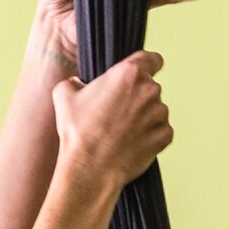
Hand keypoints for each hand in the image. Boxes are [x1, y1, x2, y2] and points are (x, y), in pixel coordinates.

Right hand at [50, 50, 171, 187]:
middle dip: (137, 96)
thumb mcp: (63, 95)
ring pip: (156, 110)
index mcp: (129, 73)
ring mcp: (160, 114)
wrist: (90, 169)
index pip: (152, 58)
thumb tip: (78, 84)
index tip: (141, 74)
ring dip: (144, 116)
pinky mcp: (165, 136)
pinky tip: (131, 142)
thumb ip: (75, 81)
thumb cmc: (78, 132)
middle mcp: (149, 90)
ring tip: (121, 131)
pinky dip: (150, 135)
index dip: (147, 65)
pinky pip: (161, 131)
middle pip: (149, 87)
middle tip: (116, 112)